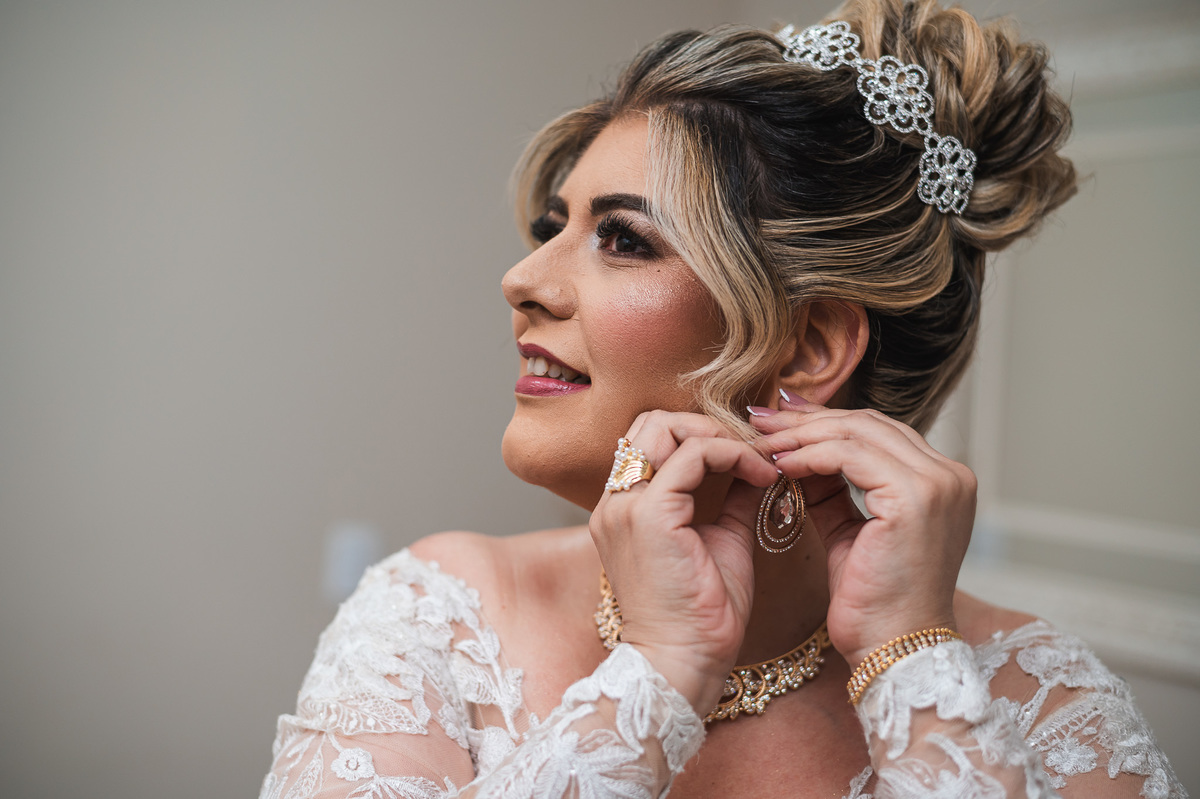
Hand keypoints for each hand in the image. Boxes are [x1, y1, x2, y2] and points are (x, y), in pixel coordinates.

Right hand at [589, 411, 778, 713]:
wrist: (684, 664)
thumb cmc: (701, 617)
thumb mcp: (720, 542)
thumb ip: (730, 500)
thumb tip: (757, 468)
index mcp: (624, 509)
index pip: (651, 439)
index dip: (700, 433)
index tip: (748, 453)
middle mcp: (615, 502)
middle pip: (651, 422)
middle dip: (707, 424)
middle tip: (753, 449)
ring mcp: (626, 506)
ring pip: (666, 427)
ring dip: (718, 434)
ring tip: (756, 458)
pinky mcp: (649, 514)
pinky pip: (693, 455)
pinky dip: (733, 454)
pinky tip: (761, 474)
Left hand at [750, 397, 975, 665]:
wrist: (894, 649)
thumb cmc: (873, 601)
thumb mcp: (850, 531)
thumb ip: (831, 489)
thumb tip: (795, 450)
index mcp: (944, 481)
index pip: (877, 431)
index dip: (824, 421)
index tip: (780, 419)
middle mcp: (951, 476)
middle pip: (868, 424)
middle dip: (808, 419)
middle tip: (761, 419)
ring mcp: (937, 484)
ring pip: (856, 433)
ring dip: (801, 434)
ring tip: (762, 440)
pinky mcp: (914, 498)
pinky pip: (848, 456)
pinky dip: (808, 455)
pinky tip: (779, 464)